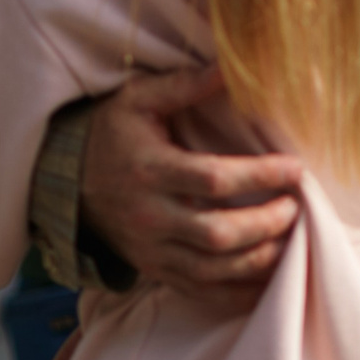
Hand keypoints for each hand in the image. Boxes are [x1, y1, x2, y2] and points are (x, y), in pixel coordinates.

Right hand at [80, 67, 304, 314]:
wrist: (64, 183)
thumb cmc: (110, 134)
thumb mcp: (138, 99)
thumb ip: (184, 85)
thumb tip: (230, 67)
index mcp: (150, 170)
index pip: (213, 180)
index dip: (259, 176)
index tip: (295, 168)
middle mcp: (150, 216)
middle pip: (218, 233)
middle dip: (266, 224)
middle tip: (296, 206)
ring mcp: (152, 250)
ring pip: (213, 270)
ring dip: (260, 259)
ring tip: (291, 238)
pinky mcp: (155, 270)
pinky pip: (201, 292)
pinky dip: (238, 291)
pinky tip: (268, 277)